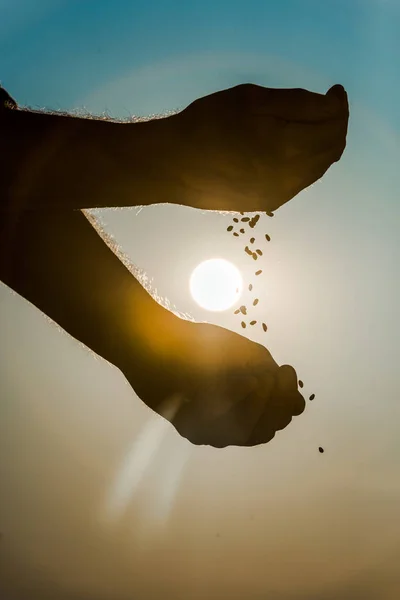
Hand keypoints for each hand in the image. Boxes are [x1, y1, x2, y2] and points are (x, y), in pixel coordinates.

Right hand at [167, 83, 348, 211]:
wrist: (173, 166)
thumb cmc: (208, 123)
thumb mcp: (252, 99)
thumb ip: (296, 102)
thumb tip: (327, 106)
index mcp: (290, 145)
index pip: (333, 124)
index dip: (339, 104)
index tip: (334, 92)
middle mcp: (292, 176)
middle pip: (332, 149)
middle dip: (335, 125)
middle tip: (327, 107)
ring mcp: (281, 194)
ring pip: (318, 168)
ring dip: (322, 146)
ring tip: (311, 127)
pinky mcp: (268, 203)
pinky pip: (300, 181)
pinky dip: (306, 162)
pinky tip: (291, 150)